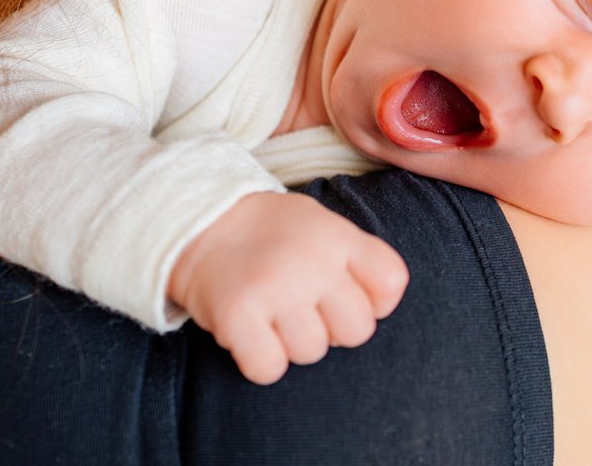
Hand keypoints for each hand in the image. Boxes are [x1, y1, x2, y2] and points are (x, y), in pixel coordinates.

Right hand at [169, 191, 408, 383]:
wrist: (200, 223)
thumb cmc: (272, 234)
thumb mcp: (323, 226)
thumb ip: (357, 259)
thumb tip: (381, 304)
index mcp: (339, 238)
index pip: (391, 282)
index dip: (375, 301)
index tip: (348, 294)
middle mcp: (312, 262)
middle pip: (357, 330)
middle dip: (334, 329)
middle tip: (305, 309)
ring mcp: (274, 288)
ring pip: (312, 352)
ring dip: (292, 343)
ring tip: (273, 314)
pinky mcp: (237, 315)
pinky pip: (269, 368)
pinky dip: (260, 360)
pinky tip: (252, 333)